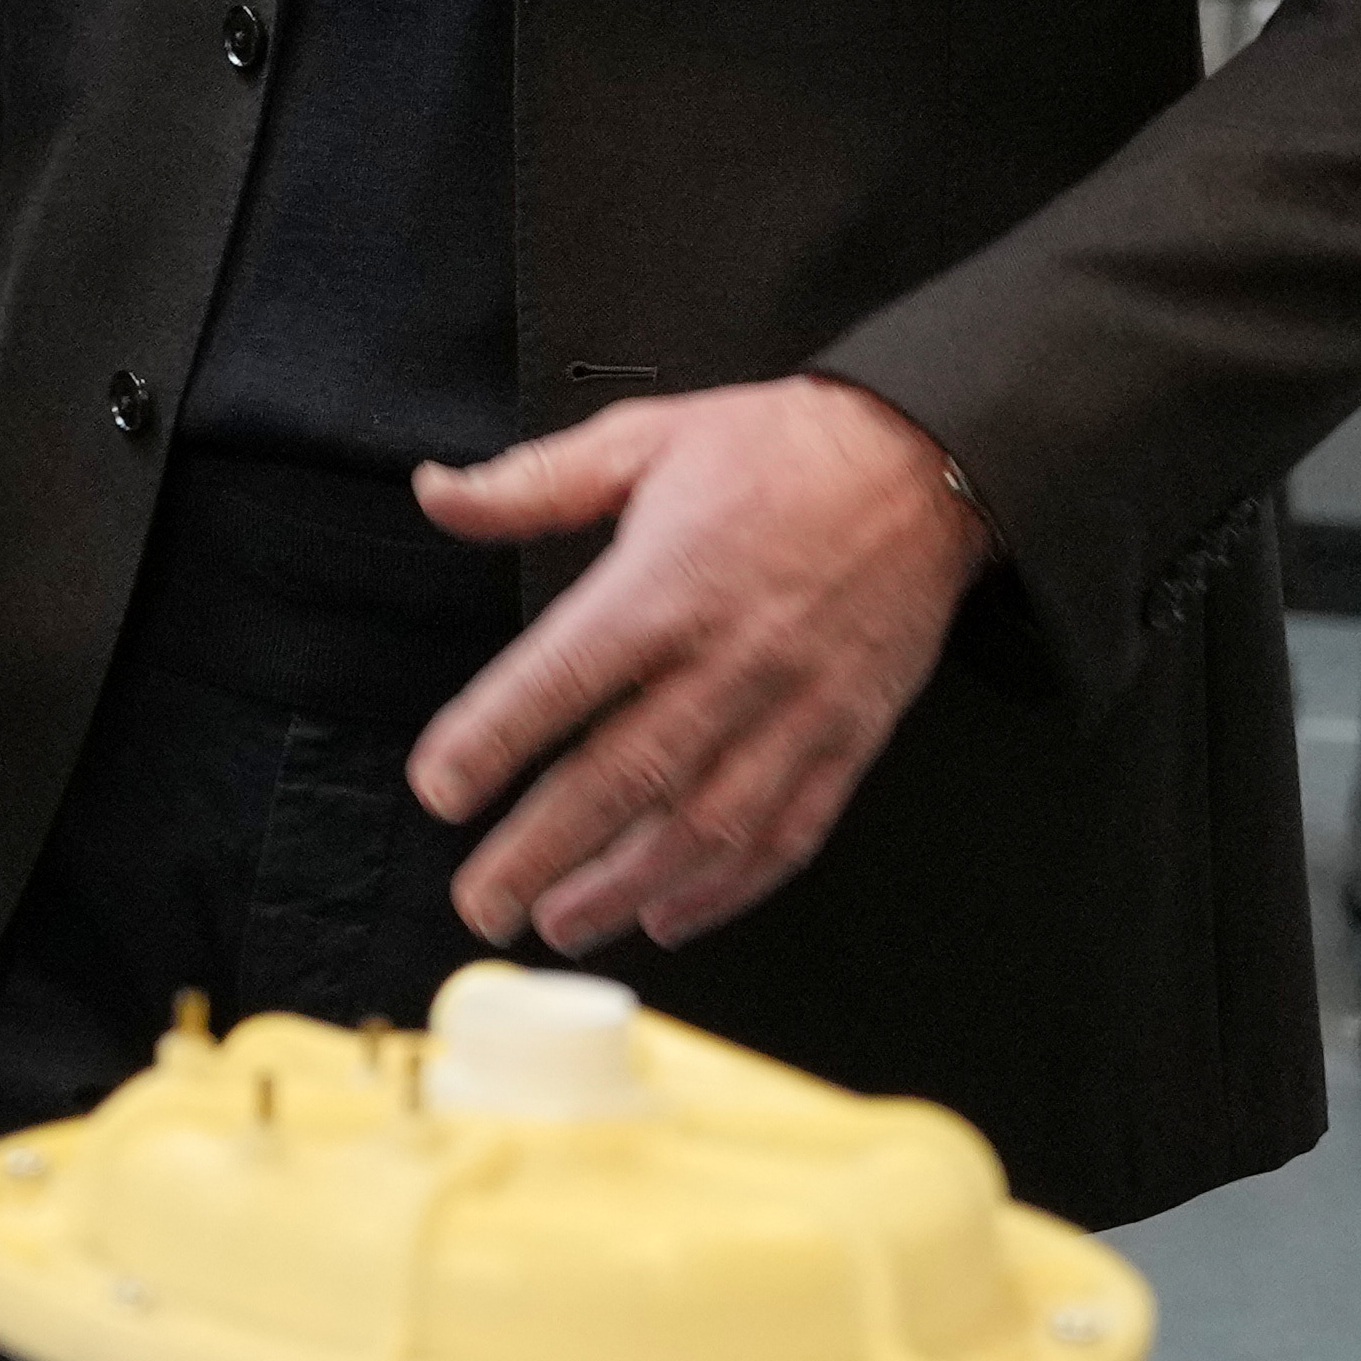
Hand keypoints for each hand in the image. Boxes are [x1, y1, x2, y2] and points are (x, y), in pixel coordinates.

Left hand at [405, 379, 993, 957]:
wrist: (923, 462)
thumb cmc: (781, 451)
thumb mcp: (645, 437)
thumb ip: (532, 481)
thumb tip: (437, 494)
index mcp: (669, 583)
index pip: (564, 676)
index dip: (495, 738)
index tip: (440, 788)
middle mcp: (732, 658)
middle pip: (626, 775)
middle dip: (544, 851)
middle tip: (484, 901)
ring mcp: (797, 707)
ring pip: (706, 824)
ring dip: (627, 887)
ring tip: (562, 922)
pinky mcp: (849, 737)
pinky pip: (789, 832)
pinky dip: (728, 888)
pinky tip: (671, 915)